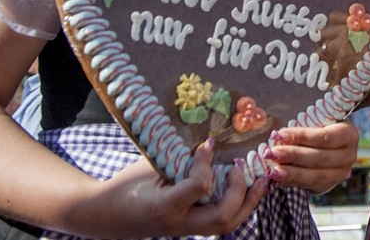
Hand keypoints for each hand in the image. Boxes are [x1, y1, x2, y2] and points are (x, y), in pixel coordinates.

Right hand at [93, 139, 265, 237]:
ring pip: (228, 224)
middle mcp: (179, 223)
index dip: (206, 164)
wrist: (108, 216)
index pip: (198, 188)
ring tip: (261, 179)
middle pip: (222, 217)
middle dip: (239, 191)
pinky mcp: (192, 227)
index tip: (207, 145)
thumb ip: (178, 157)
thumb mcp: (149, 166)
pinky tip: (248, 187)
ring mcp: (187, 229)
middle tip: (238, 167)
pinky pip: (222, 220)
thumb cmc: (126, 185)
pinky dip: (240, 204)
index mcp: (164, 207)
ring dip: (248, 201)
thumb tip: (209, 140)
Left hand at [266, 121, 358, 193]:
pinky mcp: (328, 186)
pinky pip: (309, 186)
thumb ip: (303, 127)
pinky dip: (292, 182)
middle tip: (271, 153)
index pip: (324, 137)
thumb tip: (277, 136)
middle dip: (292, 156)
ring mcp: (340, 173)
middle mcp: (349, 156)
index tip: (279, 134)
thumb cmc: (319, 127)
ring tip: (272, 171)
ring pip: (314, 176)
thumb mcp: (316, 121)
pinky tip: (277, 180)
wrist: (330, 144)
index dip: (301, 137)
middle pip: (319, 158)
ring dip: (291, 174)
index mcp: (349, 134)